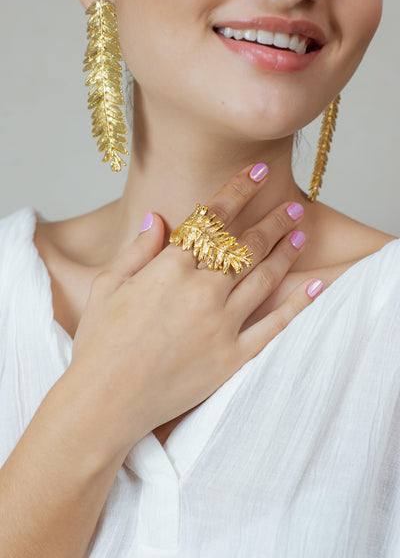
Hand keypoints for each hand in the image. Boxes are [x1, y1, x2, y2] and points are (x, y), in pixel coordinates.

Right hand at [69, 163, 321, 450]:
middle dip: (273, 220)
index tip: (259, 172)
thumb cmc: (100, 344)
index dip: (239, 190)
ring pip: (265, 277)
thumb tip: (157, 218)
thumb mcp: (108, 287)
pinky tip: (314, 285)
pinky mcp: (233, 357)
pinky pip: (274, 326)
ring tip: (302, 232)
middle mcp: (202, 290)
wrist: (104, 402)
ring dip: (287, 251)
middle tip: (294, 205)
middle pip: (247, 245)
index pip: (213, 219)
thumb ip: (138, 249)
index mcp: (170, 269)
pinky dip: (297, 305)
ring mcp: (222, 324)